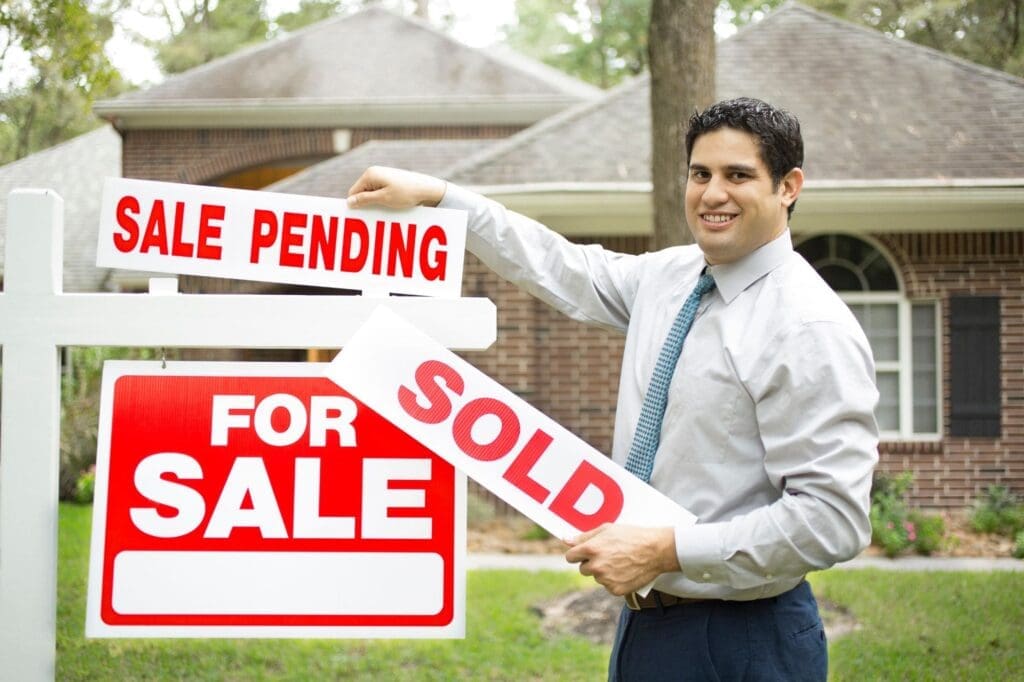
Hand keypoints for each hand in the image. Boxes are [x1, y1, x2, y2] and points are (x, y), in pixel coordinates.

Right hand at [347, 166, 446, 208]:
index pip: (353, 192)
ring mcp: (382, 176)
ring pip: (371, 193)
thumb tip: (349, 201)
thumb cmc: (406, 193)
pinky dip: (381, 200)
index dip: (356, 204)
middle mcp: (374, 172)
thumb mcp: (383, 198)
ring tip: (384, 209)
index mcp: (370, 174)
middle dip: (365, 204)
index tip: (361, 215)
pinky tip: (390, 206)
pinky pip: (379, 192)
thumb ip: (365, 199)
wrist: (427, 188)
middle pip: (361, 192)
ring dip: (374, 203)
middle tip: (373, 214)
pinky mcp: (389, 180)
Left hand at [563, 524, 678, 595]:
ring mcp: (606, 579)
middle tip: (608, 555)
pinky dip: (614, 580)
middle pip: (583, 569)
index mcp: (591, 549)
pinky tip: (625, 571)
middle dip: (591, 563)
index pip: (570, 557)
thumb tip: (565, 540)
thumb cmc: (632, 536)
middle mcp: (596, 566)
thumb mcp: (607, 529)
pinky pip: (608, 586)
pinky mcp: (615, 590)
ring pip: (596, 577)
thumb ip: (584, 536)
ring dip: (603, 572)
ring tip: (620, 561)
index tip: (585, 553)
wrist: (656, 550)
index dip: (578, 554)